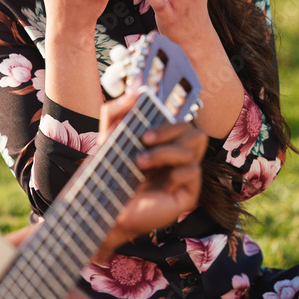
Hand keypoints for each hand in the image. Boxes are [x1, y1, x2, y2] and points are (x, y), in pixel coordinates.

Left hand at [93, 91, 206, 261]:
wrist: (102, 209)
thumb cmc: (106, 176)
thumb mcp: (106, 138)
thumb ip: (116, 111)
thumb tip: (136, 90)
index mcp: (163, 144)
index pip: (181, 123)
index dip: (168, 120)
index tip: (144, 126)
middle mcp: (176, 159)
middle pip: (195, 131)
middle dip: (169, 130)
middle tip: (144, 139)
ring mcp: (184, 176)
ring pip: (196, 147)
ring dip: (166, 151)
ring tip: (141, 162)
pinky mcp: (188, 194)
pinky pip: (195, 171)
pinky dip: (176, 173)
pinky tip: (160, 184)